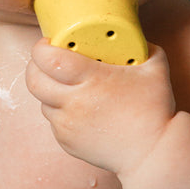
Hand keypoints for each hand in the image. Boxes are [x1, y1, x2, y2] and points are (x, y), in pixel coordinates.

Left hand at [25, 38, 175, 174]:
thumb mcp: (155, 67)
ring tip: (66, 85)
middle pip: (34, 80)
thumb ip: (142, 45)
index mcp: (91, 79)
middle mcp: (74, 103)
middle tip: (47, 60)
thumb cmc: (155, 109)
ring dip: (49, 90)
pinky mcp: (67, 142)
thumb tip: (130, 35)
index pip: (48, 58)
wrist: (153, 153)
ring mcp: (67, 125)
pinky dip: (60, 111)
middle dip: (35, 66)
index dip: (42, 48)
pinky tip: (78, 108)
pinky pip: (53, 121)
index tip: (49, 42)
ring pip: (42, 101)